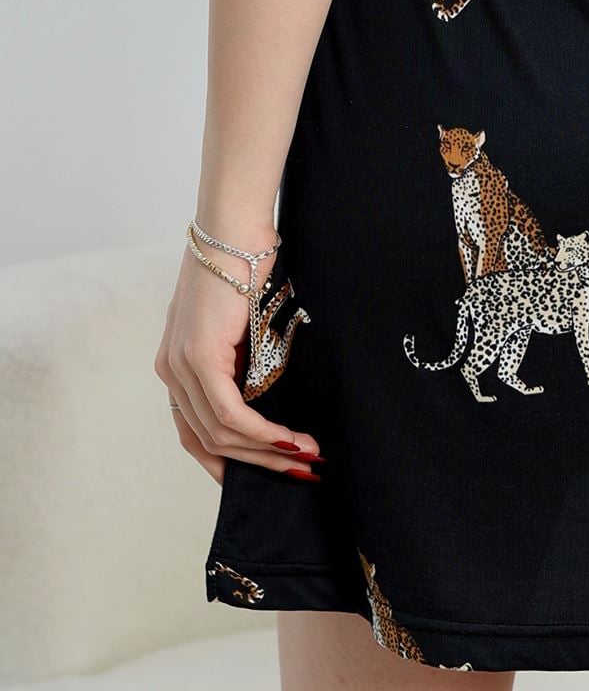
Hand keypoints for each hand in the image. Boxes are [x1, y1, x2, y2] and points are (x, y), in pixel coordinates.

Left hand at [154, 240, 321, 483]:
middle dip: (258, 464)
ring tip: (308, 455)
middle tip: (300, 472)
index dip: (227, 460)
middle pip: (208, 440)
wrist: (234, 225)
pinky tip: (291, 439)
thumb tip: (273, 394)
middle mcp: (170, 369)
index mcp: (176, 362)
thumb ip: (243, 357)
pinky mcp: (199, 357)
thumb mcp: (241, 320)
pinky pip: (230, 414)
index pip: (193, 429)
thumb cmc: (245, 261)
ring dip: (268, 452)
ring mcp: (180, 365)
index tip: (263, 473)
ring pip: (220, 434)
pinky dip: (263, 433)